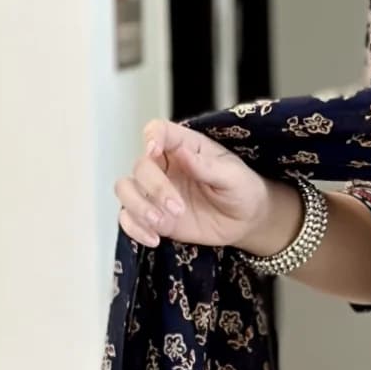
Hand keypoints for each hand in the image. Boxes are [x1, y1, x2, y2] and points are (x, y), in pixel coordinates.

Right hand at [114, 119, 298, 253]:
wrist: (245, 221)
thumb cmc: (242, 189)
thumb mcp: (234, 176)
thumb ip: (208, 166)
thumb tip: (183, 152)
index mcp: (183, 146)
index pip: (157, 130)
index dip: (150, 136)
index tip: (153, 150)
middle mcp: (164, 166)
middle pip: (140, 166)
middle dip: (155, 189)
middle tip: (178, 208)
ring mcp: (155, 192)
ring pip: (125, 190)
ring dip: (138, 207)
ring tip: (161, 224)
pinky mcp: (152, 216)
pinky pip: (128, 219)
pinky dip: (134, 229)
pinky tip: (154, 239)